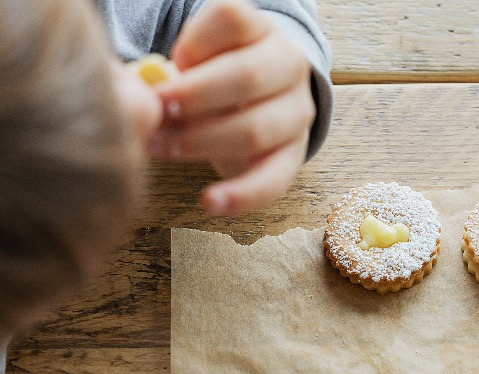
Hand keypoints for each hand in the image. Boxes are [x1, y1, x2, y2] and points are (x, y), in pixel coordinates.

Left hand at [147, 0, 315, 215]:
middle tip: (153, 111)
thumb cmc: (216, 76)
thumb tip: (134, 92)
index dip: (194, 42)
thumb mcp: (200, 59)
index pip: (232, 18)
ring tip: (160, 147)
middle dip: (191, 98)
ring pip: (255, 130)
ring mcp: (297, 113)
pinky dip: (240, 195)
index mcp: (261, 30)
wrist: (266, 100)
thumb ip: (172, 68)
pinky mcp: (294, 156)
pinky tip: (209, 202)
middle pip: (245, 76)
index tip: (169, 63)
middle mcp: (289, 66)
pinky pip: (273, 180)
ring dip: (200, 142)